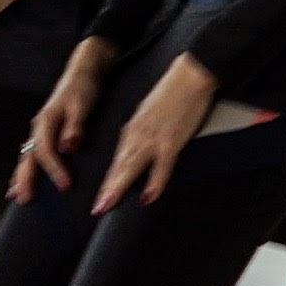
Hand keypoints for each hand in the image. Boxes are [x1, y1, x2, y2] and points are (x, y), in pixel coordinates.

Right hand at [17, 55, 109, 197]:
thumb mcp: (82, 105)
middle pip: (28, 157)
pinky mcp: (44, 131)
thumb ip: (75, 127)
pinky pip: (31, 152)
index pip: (45, 151)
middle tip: (24, 199)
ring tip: (16, 194)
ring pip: (26, 155)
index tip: (65, 185)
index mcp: (46, 121)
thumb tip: (67, 147)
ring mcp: (39, 129)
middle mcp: (39, 126)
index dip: (54, 169)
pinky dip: (26, 167)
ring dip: (21, 175)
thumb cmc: (82, 88)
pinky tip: (23, 177)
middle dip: (24, 179)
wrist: (83, 72)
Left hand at [97, 59, 219, 210]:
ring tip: (108, 204)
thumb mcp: (147, 114)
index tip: (100, 197)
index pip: (116, 160)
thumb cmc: (171, 94)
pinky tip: (148, 196)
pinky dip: (154, 182)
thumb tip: (136, 150)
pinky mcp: (171, 140)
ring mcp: (153, 139)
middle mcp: (137, 135)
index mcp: (132, 129)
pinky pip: (162, 166)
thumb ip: (141, 133)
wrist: (188, 77)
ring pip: (132, 167)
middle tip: (97, 208)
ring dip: (119, 187)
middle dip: (107, 189)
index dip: (107, 180)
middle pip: (119, 167)